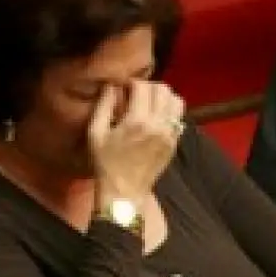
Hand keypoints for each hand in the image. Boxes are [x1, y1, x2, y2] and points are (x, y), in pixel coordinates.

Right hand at [88, 81, 184, 207]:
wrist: (124, 193)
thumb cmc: (105, 163)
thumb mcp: (96, 133)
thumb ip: (103, 105)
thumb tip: (112, 85)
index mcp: (137, 121)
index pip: (143, 86)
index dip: (132, 83)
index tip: (123, 89)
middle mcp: (158, 125)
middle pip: (163, 89)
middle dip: (149, 86)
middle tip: (136, 95)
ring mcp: (170, 135)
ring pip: (176, 101)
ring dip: (163, 97)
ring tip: (149, 104)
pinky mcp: (174, 144)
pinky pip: (180, 118)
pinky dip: (170, 112)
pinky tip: (156, 118)